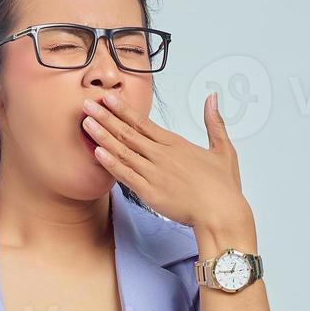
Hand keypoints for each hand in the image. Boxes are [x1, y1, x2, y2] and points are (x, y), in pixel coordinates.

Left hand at [80, 91, 250, 230]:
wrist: (221, 212)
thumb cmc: (223, 187)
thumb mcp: (224, 150)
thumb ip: (214, 123)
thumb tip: (212, 98)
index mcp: (176, 144)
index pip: (143, 122)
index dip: (123, 109)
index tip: (108, 98)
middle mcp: (162, 155)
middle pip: (128, 132)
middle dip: (105, 117)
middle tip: (87, 104)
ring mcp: (154, 173)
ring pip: (123, 151)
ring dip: (103, 136)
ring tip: (86, 123)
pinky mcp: (150, 192)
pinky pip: (125, 175)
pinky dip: (111, 163)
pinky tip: (97, 152)